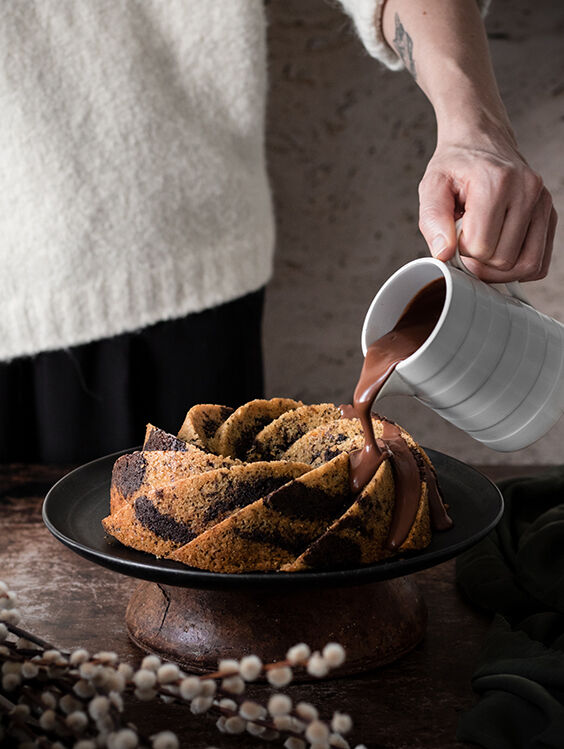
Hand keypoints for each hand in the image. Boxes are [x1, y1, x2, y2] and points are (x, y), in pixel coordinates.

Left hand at [418, 129, 556, 281]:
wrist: (481, 140)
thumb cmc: (456, 165)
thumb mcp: (432, 186)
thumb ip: (432, 220)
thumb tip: (443, 254)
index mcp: (497, 181)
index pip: (481, 247)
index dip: (461, 252)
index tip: (454, 236)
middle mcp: (527, 190)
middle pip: (504, 260)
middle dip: (479, 262)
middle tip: (466, 243)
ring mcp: (543, 203)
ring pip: (527, 266)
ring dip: (500, 270)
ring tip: (483, 250)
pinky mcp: (550, 214)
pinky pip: (541, 262)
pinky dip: (519, 268)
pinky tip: (501, 254)